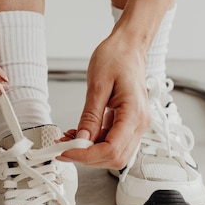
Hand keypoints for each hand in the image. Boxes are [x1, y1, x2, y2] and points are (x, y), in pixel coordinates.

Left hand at [59, 33, 149, 168]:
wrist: (129, 46)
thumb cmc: (117, 57)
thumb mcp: (97, 85)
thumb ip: (90, 116)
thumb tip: (82, 139)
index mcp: (134, 113)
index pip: (111, 149)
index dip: (87, 155)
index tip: (67, 151)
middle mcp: (139, 123)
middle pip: (115, 158)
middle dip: (88, 158)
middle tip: (64, 149)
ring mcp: (136, 124)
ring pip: (114, 153)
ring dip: (90, 152)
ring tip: (69, 140)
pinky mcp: (129, 122)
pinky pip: (113, 141)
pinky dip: (95, 143)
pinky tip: (79, 134)